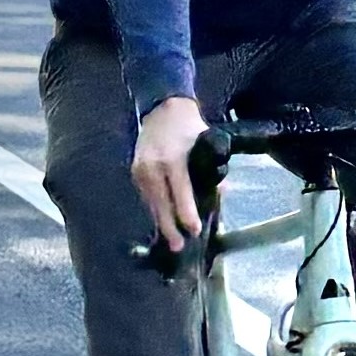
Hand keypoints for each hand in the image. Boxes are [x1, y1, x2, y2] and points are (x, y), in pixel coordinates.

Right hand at [131, 94, 213, 255]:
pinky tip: (163, 219)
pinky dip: (155, 208)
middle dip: (170, 228)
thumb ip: (213, 169)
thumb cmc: (189, 127)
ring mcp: (140, 169)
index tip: (194, 230)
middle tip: (178, 247)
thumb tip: (221, 192)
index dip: (187, 214)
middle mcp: (152, 166)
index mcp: (172, 160)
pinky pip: (146, 196)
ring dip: (161, 221)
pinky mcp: (134, 171)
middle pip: (161, 205)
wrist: (162, 108)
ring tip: (171, 239)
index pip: (180, 194)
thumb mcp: (207, 144)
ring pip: (151, 203)